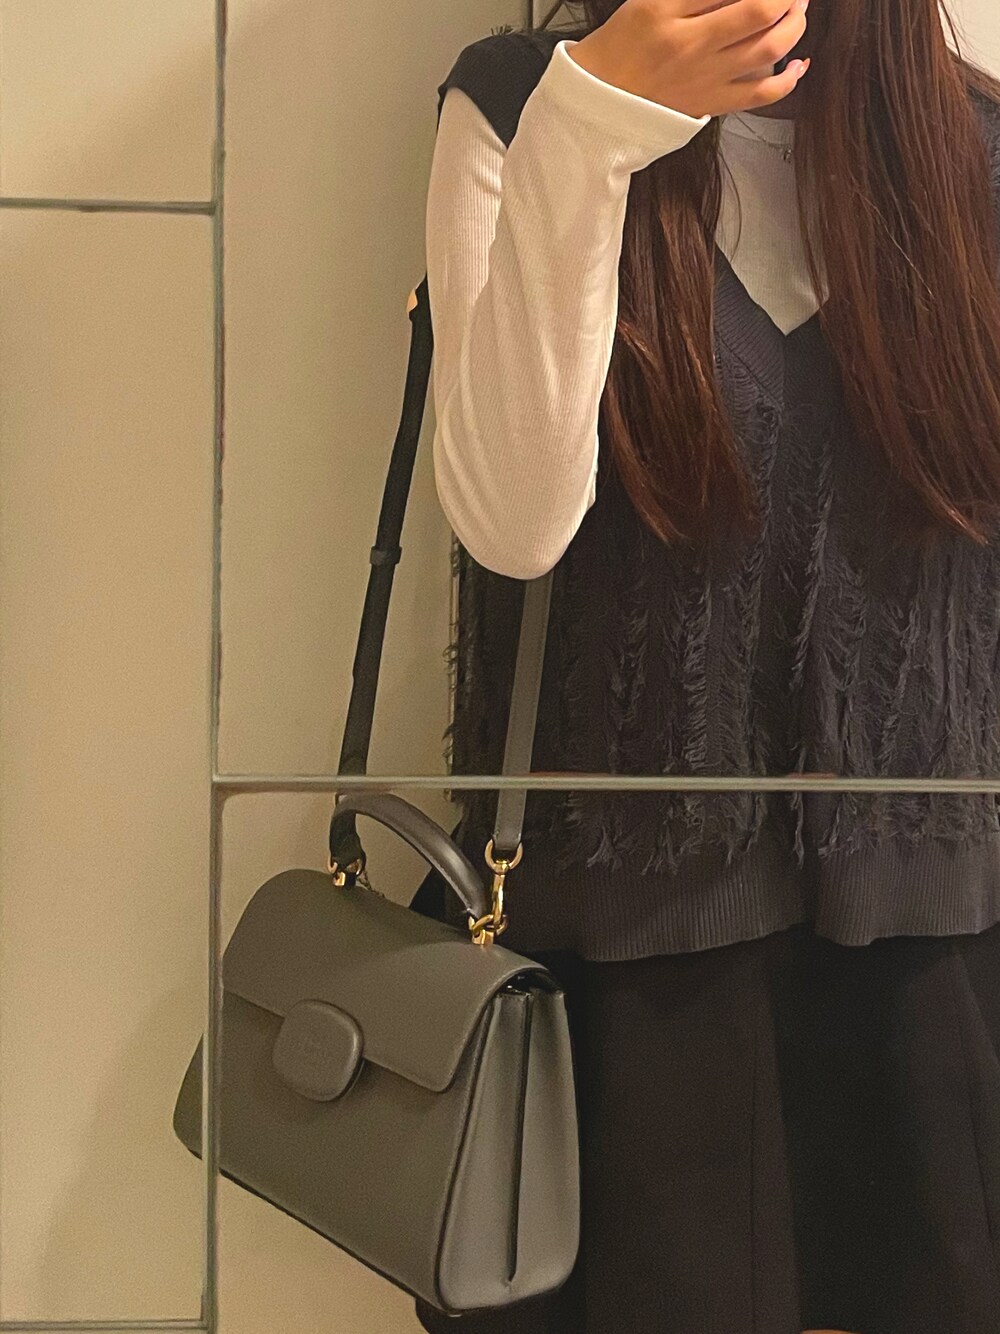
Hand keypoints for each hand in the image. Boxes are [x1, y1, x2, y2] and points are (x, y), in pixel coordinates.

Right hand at [568, 0, 810, 119]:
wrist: (601, 102)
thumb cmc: (622, 46)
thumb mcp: (647, 1)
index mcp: (665, 8)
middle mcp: (690, 44)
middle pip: (760, 10)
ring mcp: (704, 77)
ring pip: (769, 48)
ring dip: (794, 24)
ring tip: (796, 12)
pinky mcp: (711, 104)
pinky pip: (762, 94)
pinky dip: (788, 79)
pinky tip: (798, 64)